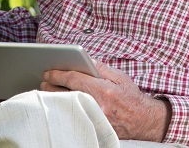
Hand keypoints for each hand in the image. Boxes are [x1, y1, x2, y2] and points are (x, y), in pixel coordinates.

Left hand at [41, 60, 170, 141]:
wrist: (143, 121)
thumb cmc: (132, 98)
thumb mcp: (120, 77)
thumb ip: (101, 68)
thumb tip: (86, 60)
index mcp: (103, 90)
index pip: (74, 79)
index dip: (58, 74)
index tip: (48, 72)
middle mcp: (97, 106)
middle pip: (66, 94)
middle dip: (51, 86)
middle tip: (44, 81)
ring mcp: (94, 119)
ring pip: (66, 107)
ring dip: (54, 98)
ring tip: (48, 91)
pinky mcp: (93, 128)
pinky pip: (73, 117)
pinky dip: (64, 110)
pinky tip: (59, 104)